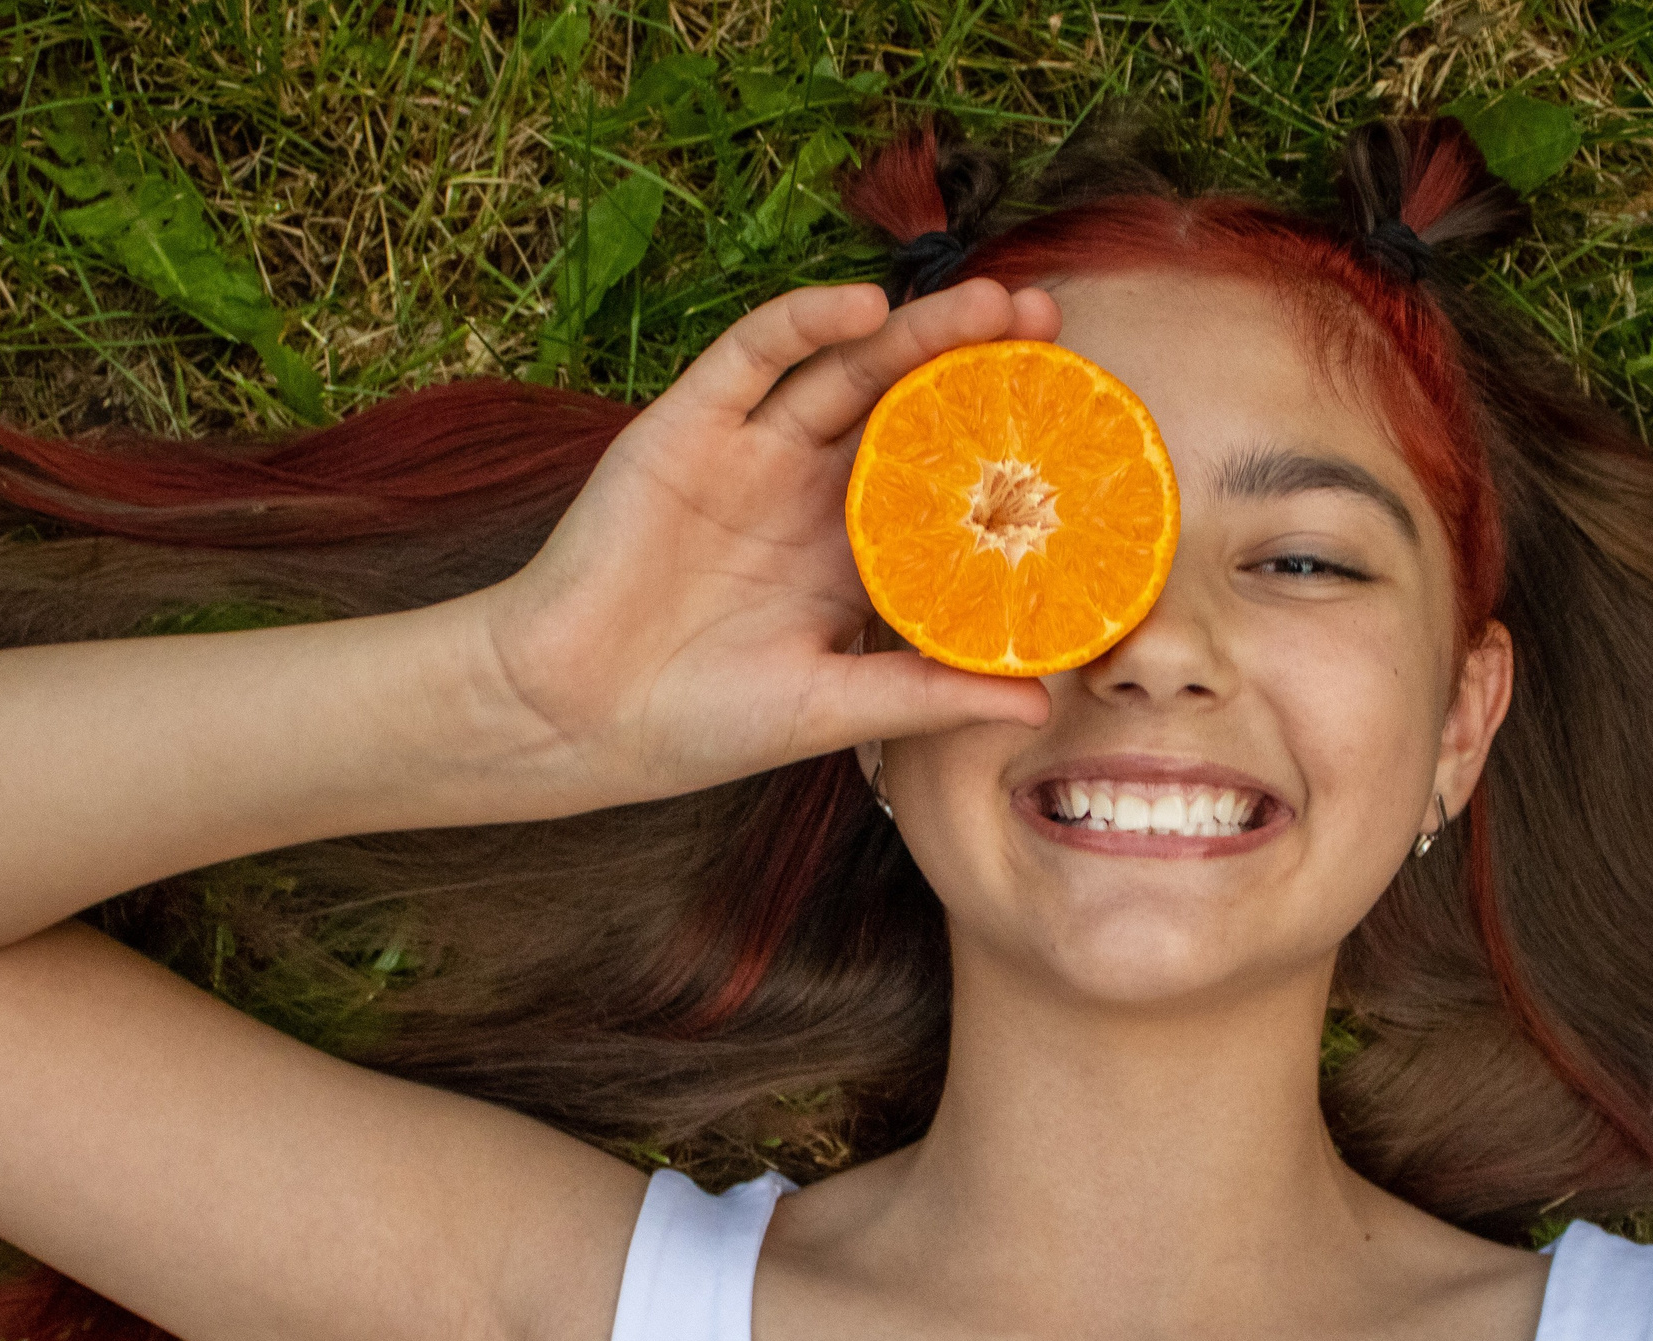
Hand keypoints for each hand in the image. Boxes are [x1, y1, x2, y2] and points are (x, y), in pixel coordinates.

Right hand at [477, 277, 1060, 810]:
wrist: (570, 714)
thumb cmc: (696, 723)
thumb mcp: (830, 710)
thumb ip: (925, 694)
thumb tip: (1038, 700)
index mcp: (850, 557)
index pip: (946, 485)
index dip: (1009, 451)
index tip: (1082, 431)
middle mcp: (809, 493)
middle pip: (910, 407)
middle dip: (979, 364)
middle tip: (1054, 329)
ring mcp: (750, 453)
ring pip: (847, 370)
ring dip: (916, 330)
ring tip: (990, 306)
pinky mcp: (688, 426)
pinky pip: (754, 356)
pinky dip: (805, 322)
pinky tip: (862, 308)